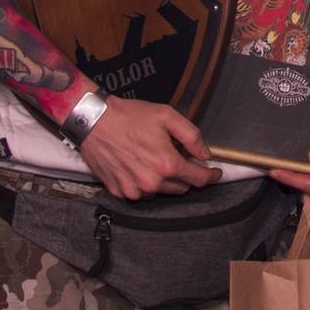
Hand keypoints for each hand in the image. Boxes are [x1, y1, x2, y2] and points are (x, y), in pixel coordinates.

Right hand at [78, 95, 221, 199]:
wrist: (93, 121)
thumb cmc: (129, 116)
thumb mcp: (167, 116)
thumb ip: (191, 136)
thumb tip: (204, 154)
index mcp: (167, 164)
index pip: (198, 179)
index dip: (210, 176)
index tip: (215, 173)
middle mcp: (152, 182)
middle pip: (181, 188)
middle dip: (185, 175)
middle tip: (178, 158)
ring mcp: (134, 189)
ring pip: (160, 192)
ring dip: (163, 180)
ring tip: (153, 158)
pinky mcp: (119, 191)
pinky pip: (140, 193)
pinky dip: (143, 183)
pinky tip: (138, 165)